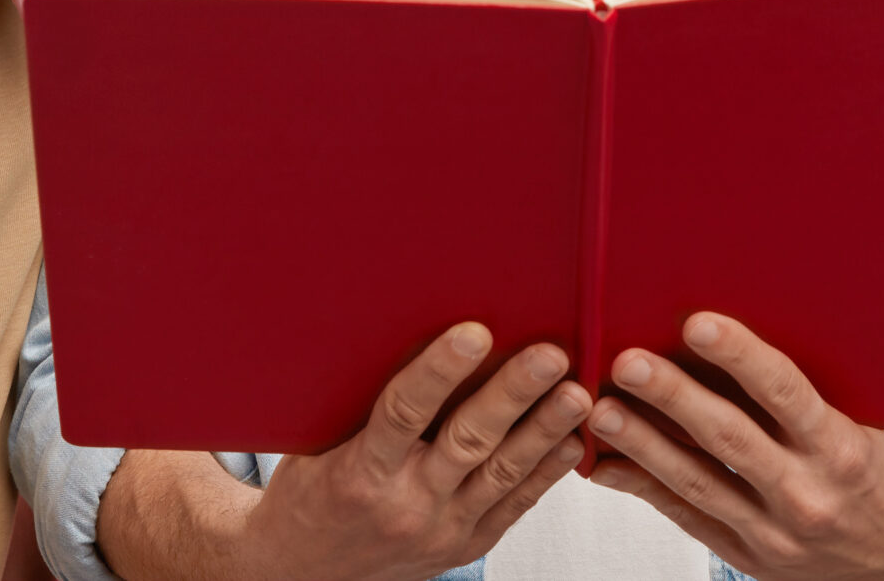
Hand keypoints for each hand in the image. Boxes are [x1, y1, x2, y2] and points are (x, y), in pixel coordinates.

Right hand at [234, 324, 587, 580]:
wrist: (305, 574)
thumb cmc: (312, 494)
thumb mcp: (321, 445)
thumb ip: (363, 403)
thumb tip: (406, 327)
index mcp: (360, 474)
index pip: (403, 412)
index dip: (439, 370)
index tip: (474, 332)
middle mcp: (405, 504)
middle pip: (468, 441)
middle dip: (513, 394)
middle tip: (549, 354)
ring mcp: (440, 530)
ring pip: (501, 474)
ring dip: (544, 430)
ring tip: (578, 393)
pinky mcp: (464, 546)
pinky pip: (513, 506)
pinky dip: (545, 473)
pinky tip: (571, 440)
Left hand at [585, 314, 883, 580]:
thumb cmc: (876, 473)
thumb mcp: (859, 425)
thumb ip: (800, 394)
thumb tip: (725, 335)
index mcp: (841, 450)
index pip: (785, 393)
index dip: (740, 356)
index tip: (697, 323)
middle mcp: (807, 494)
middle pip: (729, 438)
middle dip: (673, 397)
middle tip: (626, 362)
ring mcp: (775, 534)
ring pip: (697, 482)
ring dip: (643, 444)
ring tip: (603, 410)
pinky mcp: (751, 558)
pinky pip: (688, 519)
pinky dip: (644, 490)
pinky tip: (608, 465)